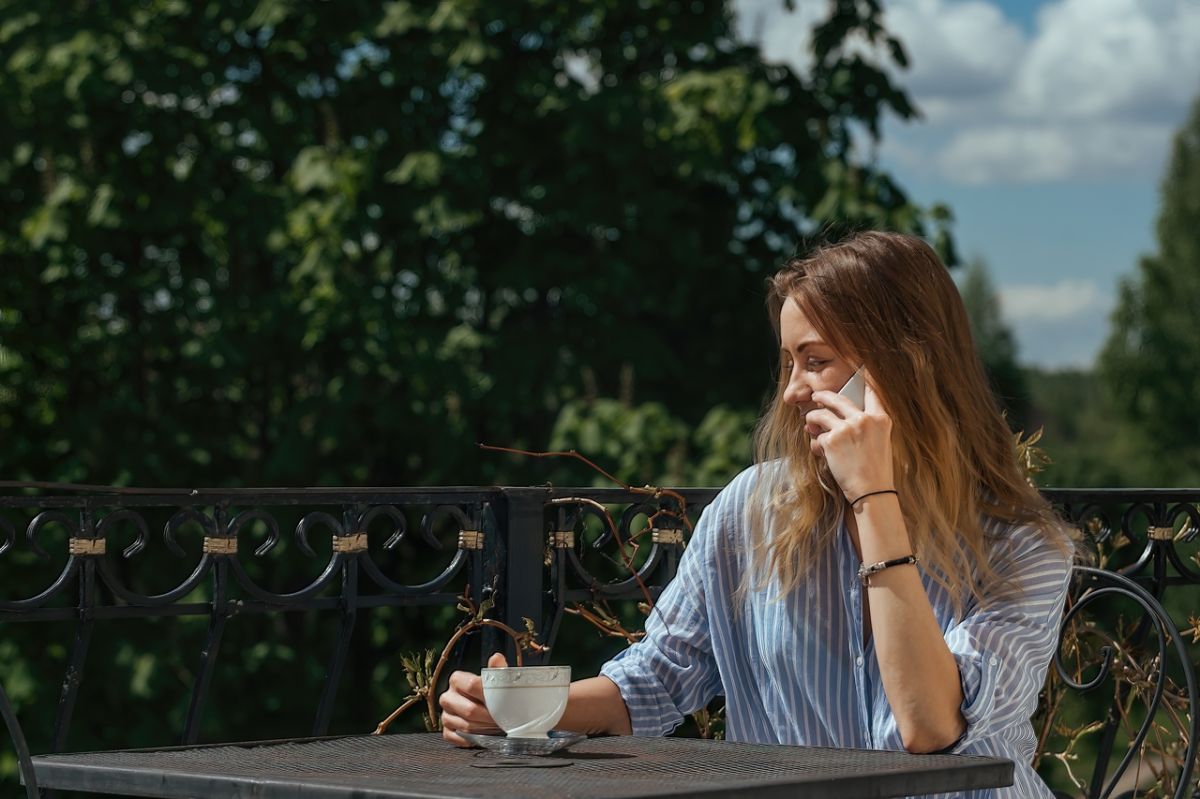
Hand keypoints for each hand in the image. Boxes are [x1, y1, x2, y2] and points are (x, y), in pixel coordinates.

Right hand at [439, 652, 506, 745]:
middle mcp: (447, 697)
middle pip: (469, 709)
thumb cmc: (492, 691)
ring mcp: (445, 715)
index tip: (504, 704)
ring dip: (484, 730)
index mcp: (456, 679)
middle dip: (489, 717)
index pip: (472, 685)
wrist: (487, 706)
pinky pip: (456, 738)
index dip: (490, 695)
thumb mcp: (496, 679)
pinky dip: (471, 740)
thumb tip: (496, 658)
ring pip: (464, 726)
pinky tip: (482, 737)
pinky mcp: (446, 731)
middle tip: (504, 720)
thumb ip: (497, 670)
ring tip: (497, 728)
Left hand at [804, 375, 893, 500]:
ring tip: (810, 425)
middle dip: (822, 396)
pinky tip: (820, 453)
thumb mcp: (880, 442)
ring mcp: (847, 428)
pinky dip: (816, 444)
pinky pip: (816, 436)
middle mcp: (864, 419)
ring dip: (812, 420)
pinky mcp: (831, 440)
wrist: (872, 492)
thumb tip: (835, 415)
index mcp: (880, 419)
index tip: (862, 363)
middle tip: (815, 397)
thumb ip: (864, 425)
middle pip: (837, 398)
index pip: (873, 390)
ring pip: (820, 415)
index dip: (867, 375)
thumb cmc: (876, 470)